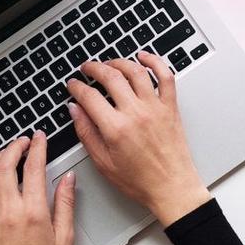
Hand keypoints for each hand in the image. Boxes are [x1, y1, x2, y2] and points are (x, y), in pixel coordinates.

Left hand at [0, 134, 75, 244]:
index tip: (40, 138)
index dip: (37, 148)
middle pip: (6, 167)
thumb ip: (66, 204)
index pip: (34, 169)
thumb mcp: (65, 238)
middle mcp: (8, 213)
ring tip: (5, 152)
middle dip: (15, 147)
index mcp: (33, 214)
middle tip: (23, 141)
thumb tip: (68, 179)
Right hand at [66, 52, 211, 226]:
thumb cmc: (140, 181)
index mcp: (115, 128)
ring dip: (119, 62)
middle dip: (94, 68)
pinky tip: (144, 56)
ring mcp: (155, 108)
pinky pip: (165, 76)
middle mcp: (135, 113)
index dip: (77, 87)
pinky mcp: (170, 107)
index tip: (73, 85)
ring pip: (135, 71)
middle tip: (86, 69)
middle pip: (111, 77)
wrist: (172, 188)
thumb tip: (75, 111)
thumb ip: (86, 133)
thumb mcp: (103, 163)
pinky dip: (155, 61)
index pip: (89, 96)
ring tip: (109, 64)